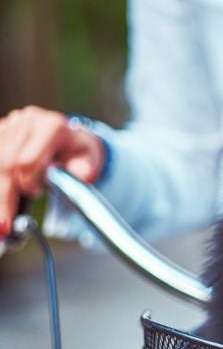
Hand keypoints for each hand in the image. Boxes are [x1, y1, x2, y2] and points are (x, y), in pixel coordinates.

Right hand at [0, 105, 105, 238]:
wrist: (69, 138)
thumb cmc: (78, 152)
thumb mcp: (89, 161)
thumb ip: (85, 170)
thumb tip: (82, 176)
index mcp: (52, 127)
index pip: (27, 160)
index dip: (28, 181)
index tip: (35, 194)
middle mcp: (27, 121)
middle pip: (5, 163)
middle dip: (4, 196)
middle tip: (3, 227)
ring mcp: (9, 125)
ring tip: (1, 221)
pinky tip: (2, 202)